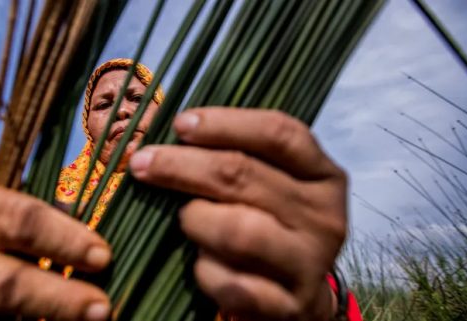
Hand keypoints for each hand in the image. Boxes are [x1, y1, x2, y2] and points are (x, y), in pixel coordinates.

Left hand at [130, 108, 346, 319]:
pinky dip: (204, 271)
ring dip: (196, 220)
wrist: (302, 300)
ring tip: (185, 220)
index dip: (224, 124)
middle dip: (182, 165)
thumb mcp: (272, 186)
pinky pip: (232, 284)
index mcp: (323, 175)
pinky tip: (200, 263)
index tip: (179, 123)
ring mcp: (309, 263)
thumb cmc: (273, 226)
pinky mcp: (289, 306)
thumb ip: (236, 156)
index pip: (278, 133)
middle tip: (143, 163)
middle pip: (244, 175)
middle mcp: (323, 216)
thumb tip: (168, 130)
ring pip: (237, 230)